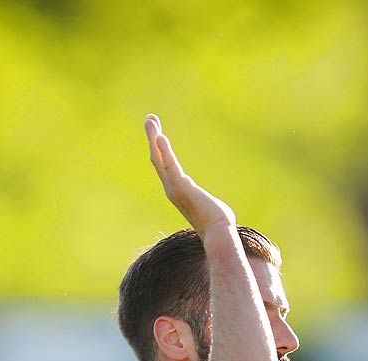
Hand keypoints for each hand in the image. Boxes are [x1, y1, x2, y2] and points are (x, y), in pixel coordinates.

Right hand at [146, 114, 236, 235]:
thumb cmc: (218, 224)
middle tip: (149, 118)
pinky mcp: (181, 188)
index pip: (165, 166)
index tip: (158, 134)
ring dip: (154, 138)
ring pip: (159, 158)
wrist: (218, 234)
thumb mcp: (210, 207)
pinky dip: (164, 151)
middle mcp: (172, 189)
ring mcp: (174, 188)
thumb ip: (207, 202)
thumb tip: (217, 210)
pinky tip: (160, 136)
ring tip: (150, 120)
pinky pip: (170, 165)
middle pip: (157, 158)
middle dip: (152, 137)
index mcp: (178, 191)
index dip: (160, 149)